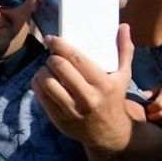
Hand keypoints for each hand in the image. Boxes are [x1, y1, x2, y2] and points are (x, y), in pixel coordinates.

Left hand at [34, 25, 137, 150]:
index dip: (60, 45)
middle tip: (52, 56)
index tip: (51, 39)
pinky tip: (41, 80)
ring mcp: (72, 110)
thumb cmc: (114, 99)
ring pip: (46, 82)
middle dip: (51, 58)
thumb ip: (124, 51)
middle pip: (59, 68)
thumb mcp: (124, 77)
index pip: (76, 59)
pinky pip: (41, 96)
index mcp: (103, 84)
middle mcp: (88, 98)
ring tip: (46, 68)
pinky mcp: (59, 119)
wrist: (109, 133)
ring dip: (42, 71)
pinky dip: (37, 84)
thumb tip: (124, 27)